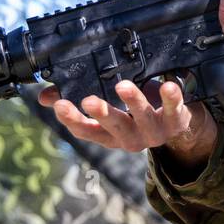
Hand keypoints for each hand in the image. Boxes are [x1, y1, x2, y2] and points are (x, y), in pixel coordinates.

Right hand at [37, 78, 216, 155]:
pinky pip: (173, 110)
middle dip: (102, 114)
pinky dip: (171, 98)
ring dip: (133, 102)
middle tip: (89, 101)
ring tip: (123, 86)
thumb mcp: (107, 109)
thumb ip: (77, 101)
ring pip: (143, 118)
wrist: (178, 125)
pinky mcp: (176, 121)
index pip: (85, 130)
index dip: (72, 119)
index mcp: (109, 134)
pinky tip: (168, 85)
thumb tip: (45, 96)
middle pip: (114, 127)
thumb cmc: (136, 111)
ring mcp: (154, 132)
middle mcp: (129, 138)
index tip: (60, 105)